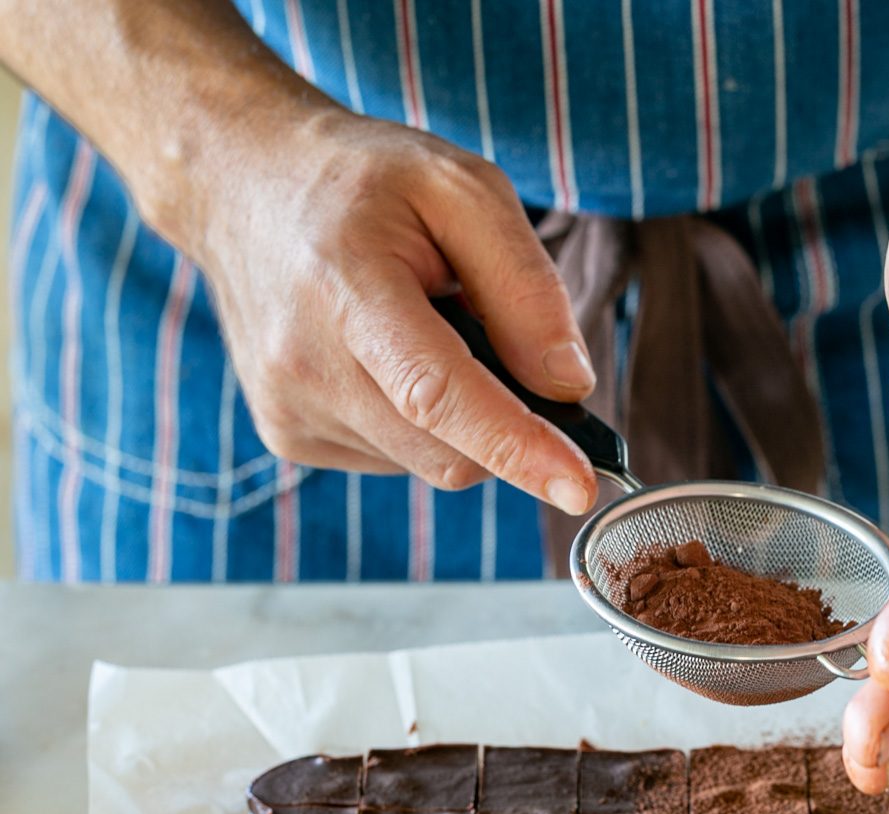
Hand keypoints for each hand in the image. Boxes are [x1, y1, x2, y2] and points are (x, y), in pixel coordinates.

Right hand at [187, 106, 596, 509]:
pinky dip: (417, 423)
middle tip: (488, 336)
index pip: (439, 395)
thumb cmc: (361, 183)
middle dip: (501, 420)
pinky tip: (385, 359)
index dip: (516, 447)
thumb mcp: (463, 190)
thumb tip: (569, 388)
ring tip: (419, 331)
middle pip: (449, 450)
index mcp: (345, 288)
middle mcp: (305, 364)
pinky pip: (393, 459)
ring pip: (427, 463)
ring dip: (455, 418)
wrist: (242, 186)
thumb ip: (526, 288)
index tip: (578, 488)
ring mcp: (290, 410)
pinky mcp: (288, 437)